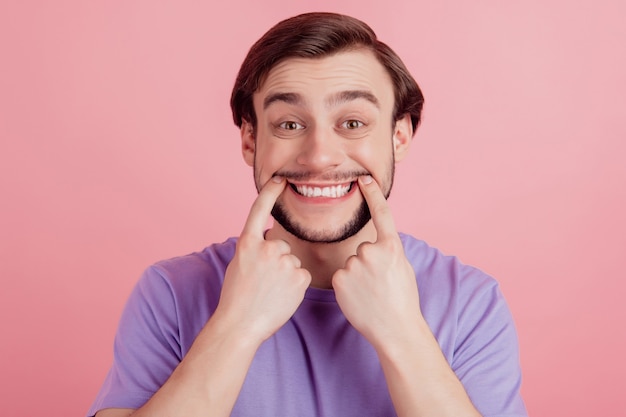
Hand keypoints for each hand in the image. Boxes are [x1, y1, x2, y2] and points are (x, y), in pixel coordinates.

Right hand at [215, 176, 311, 342]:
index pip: (260, 209)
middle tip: (264, 282)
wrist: (240, 324)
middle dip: (277, 261)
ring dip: (286, 274)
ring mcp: (284, 261)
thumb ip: (255, 249)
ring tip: (271, 292)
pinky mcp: (300, 276)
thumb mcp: (239, 264)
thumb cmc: (237, 298)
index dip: (271, 192)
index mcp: (247, 243)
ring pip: (292, 261)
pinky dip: (295, 286)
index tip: (280, 179)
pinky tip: (282, 297)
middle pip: (282, 245)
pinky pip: (301, 275)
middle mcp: (266, 248)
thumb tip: (274, 244)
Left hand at [332, 175, 421, 347]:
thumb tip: (375, 242)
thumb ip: (387, 250)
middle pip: (362, 248)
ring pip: (351, 263)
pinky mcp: (339, 279)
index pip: (381, 213)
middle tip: (380, 284)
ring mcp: (354, 265)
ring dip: (357, 275)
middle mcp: (372, 251)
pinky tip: (358, 298)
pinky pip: (341, 276)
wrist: (395, 328)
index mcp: (392, 246)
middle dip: (367, 262)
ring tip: (370, 293)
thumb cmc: (402, 299)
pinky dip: (347, 286)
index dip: (371, 194)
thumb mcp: (402, 267)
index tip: (363, 179)